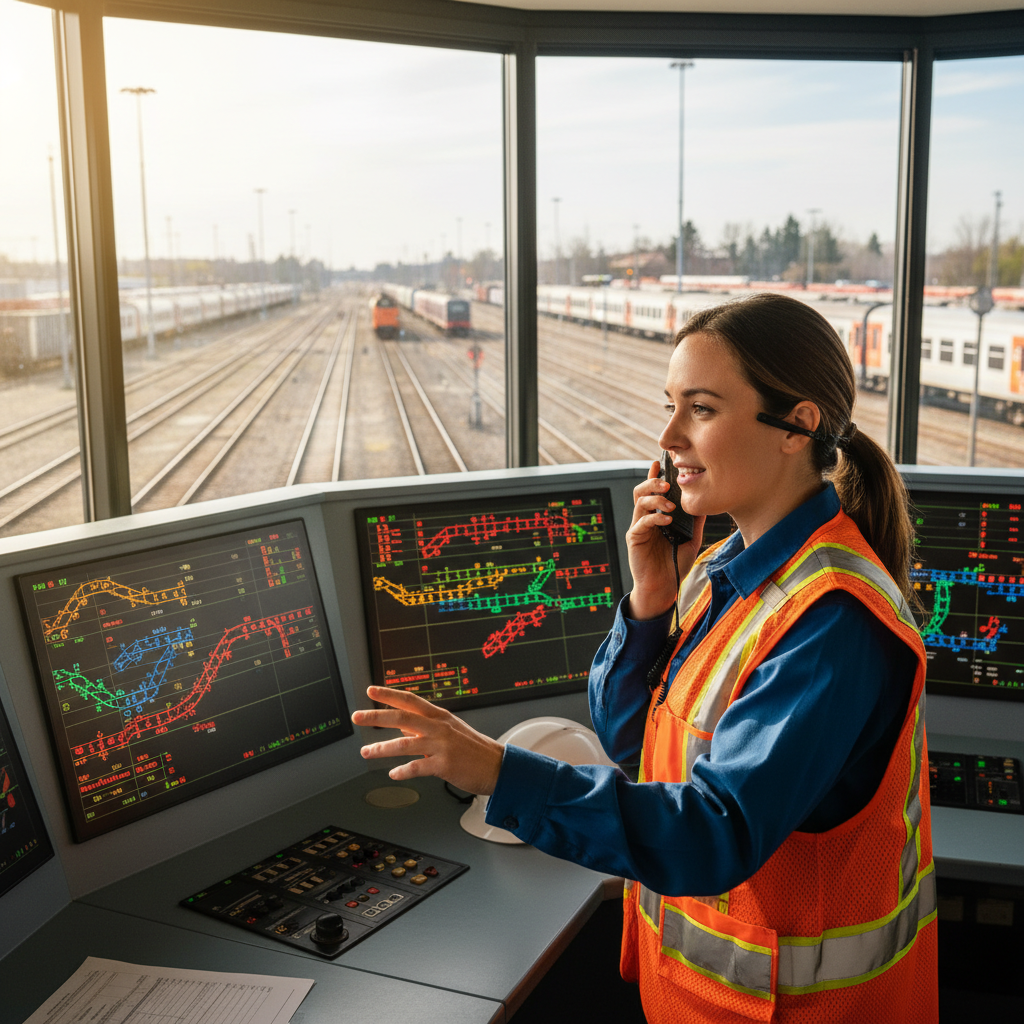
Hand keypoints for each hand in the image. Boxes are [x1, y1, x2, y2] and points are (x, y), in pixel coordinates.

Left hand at [352, 686, 504, 795]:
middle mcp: (439, 727)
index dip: (389, 694)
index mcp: (439, 716)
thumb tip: (403, 724)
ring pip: (404, 743)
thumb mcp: (450, 730)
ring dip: (382, 748)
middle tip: (357, 716)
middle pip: (402, 717)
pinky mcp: (444, 765)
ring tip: (367, 752)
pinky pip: (417, 767)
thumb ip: (426, 726)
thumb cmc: (474, 749)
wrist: (498, 766)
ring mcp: (441, 745)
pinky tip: (393, 773)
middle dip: (376, 716)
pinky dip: (403, 771)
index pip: (410, 700)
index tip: (371, 690)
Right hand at [626, 460, 704, 619]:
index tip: (662, 462)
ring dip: (655, 498)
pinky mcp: (634, 538)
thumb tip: (706, 502)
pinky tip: (667, 521)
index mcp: (657, 515)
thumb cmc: (675, 564)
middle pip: (641, 490)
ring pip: (639, 502)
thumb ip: (696, 521)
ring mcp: (638, 527)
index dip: (656, 475)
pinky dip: (654, 518)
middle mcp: (645, 518)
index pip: (654, 490)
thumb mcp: (692, 539)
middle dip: (653, 481)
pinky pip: (641, 522)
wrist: (664, 587)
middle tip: (668, 481)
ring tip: (670, 503)